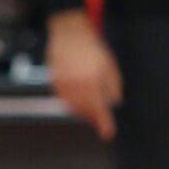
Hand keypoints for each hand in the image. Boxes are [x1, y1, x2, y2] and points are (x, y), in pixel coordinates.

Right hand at [47, 11, 121, 139]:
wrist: (70, 34)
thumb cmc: (92, 48)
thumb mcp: (110, 66)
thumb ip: (113, 86)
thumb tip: (114, 102)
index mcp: (91, 81)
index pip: (99, 108)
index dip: (104, 123)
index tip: (108, 134)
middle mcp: (75, 85)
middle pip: (85, 110)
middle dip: (94, 117)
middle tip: (101, 120)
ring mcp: (63, 84)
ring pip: (73, 107)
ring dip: (83, 112)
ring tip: (91, 110)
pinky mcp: (55, 82)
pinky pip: (64, 100)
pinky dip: (72, 104)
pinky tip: (79, 101)